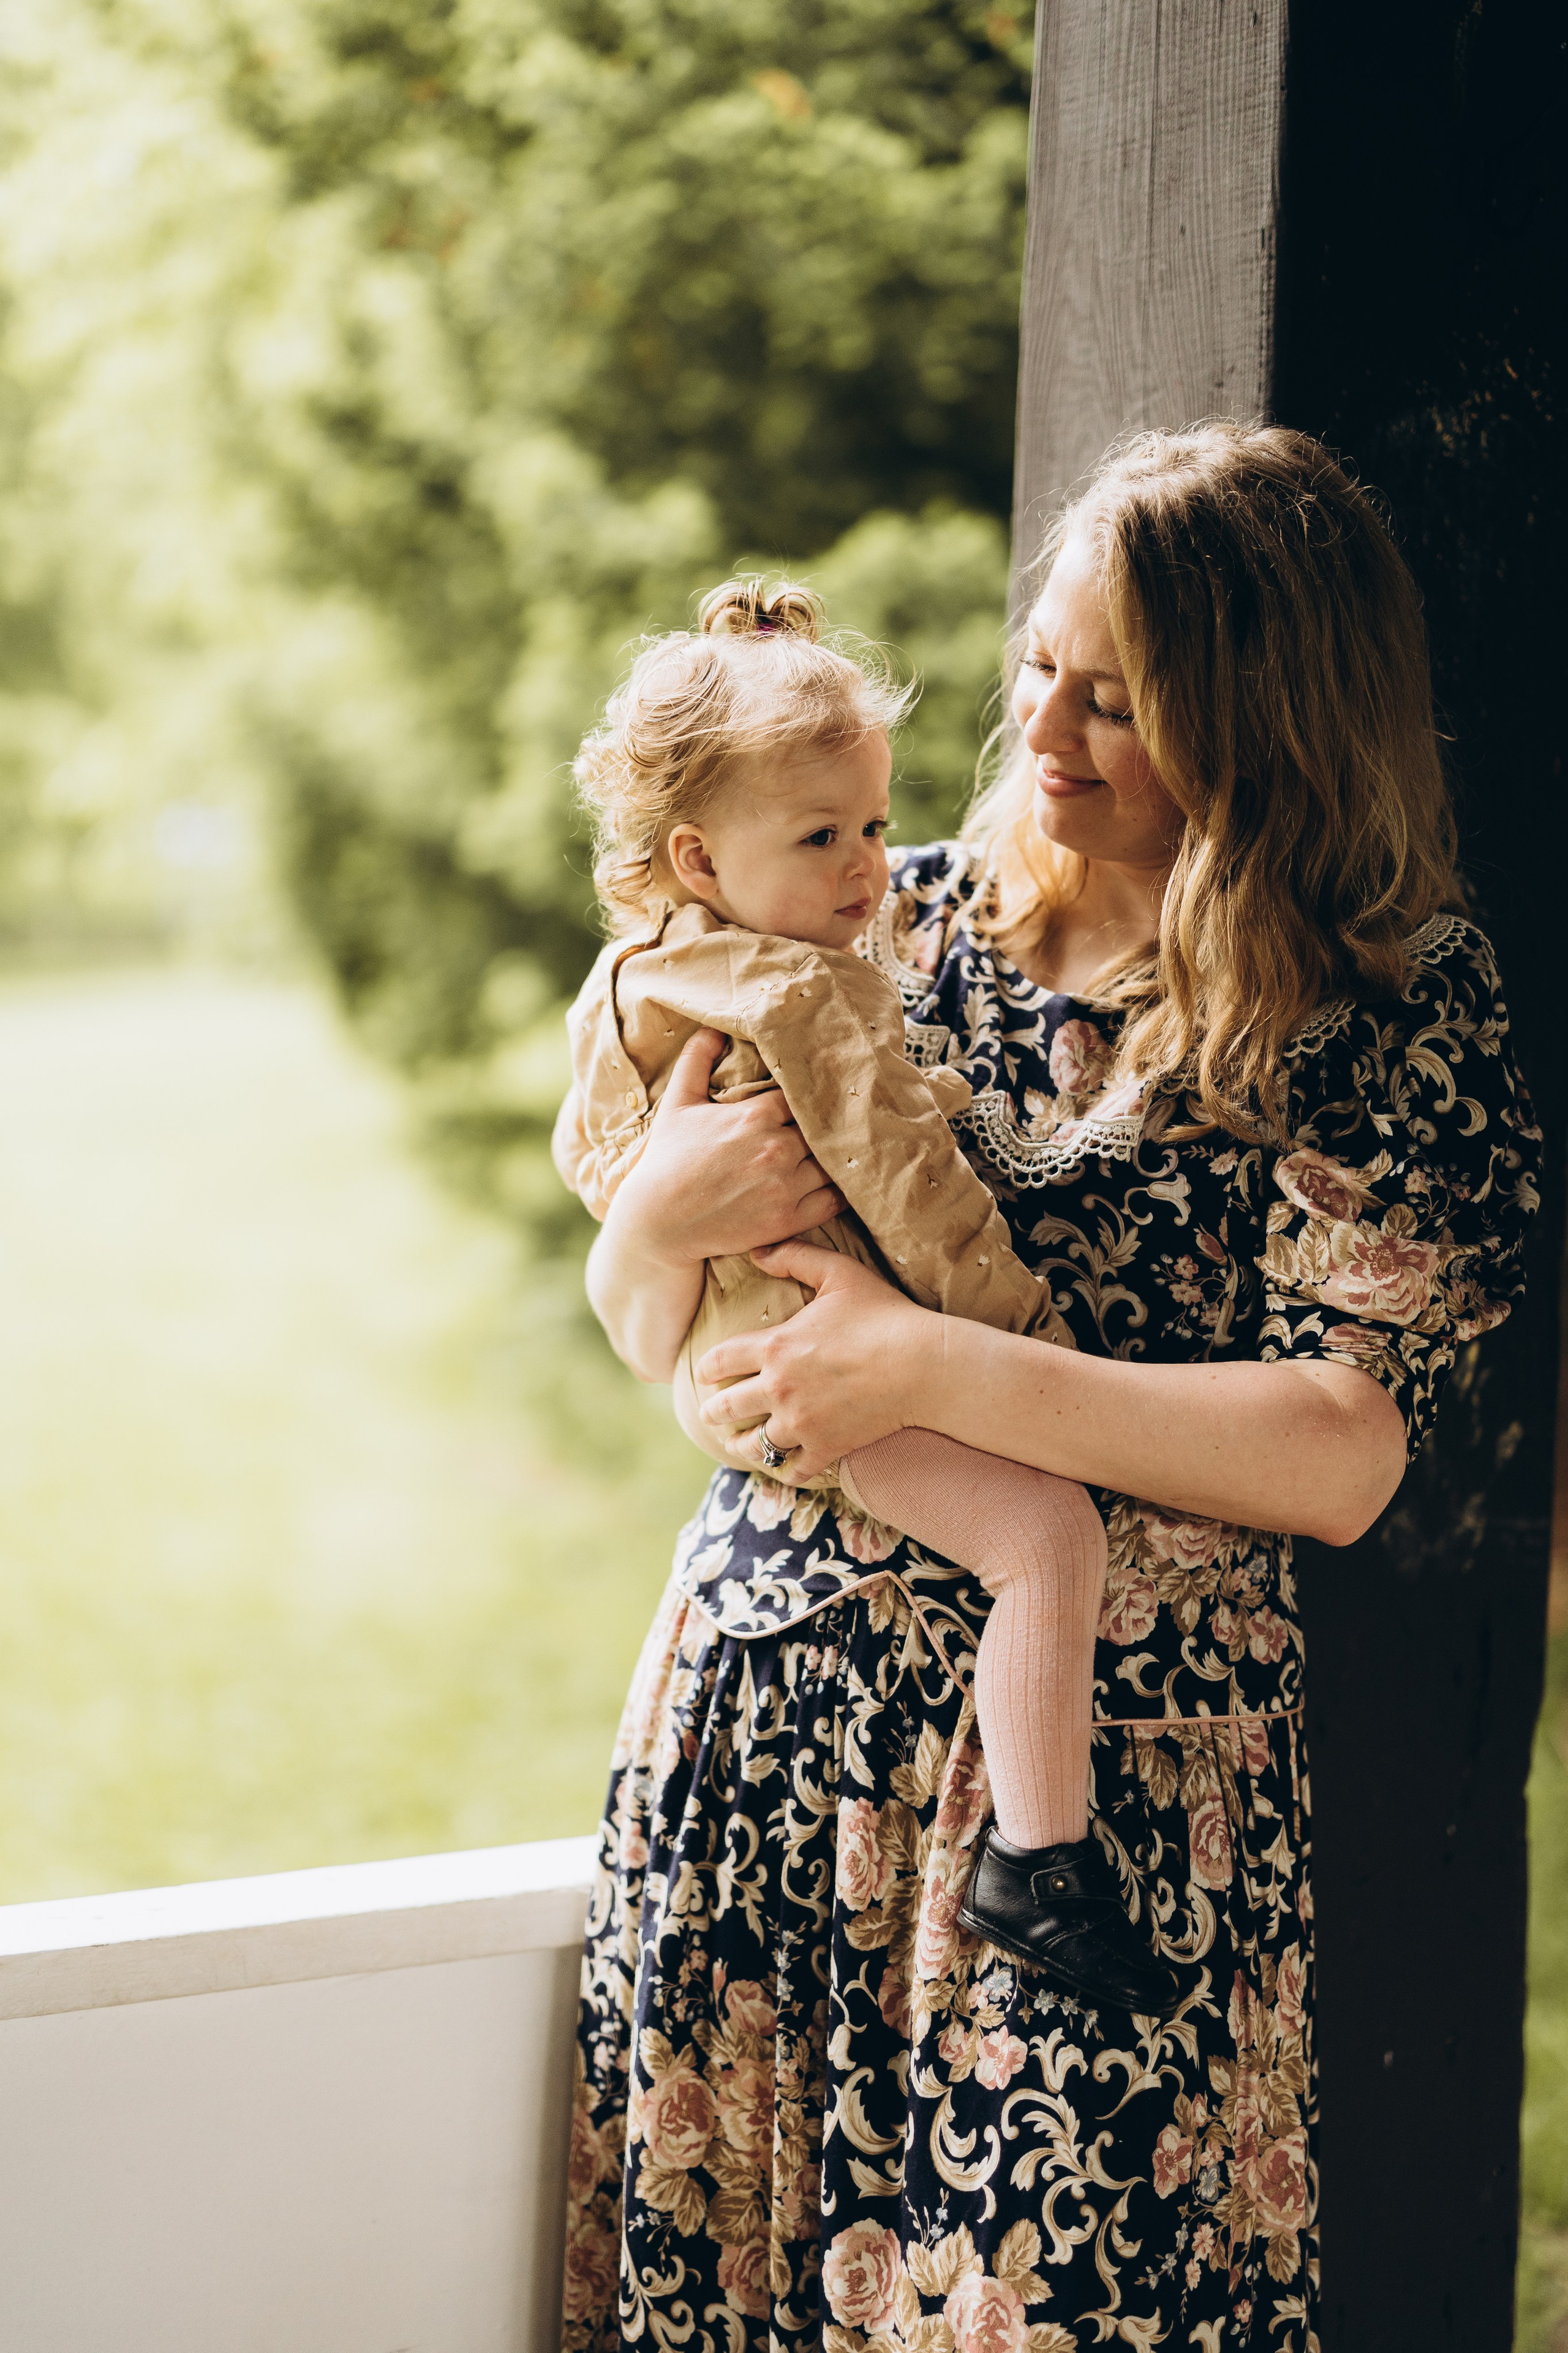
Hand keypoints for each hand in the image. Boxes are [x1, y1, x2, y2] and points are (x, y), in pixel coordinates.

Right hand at [611, 1028, 844, 1267]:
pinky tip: (840, 1182)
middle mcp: (776, 1149)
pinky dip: (841, 1191)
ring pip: (833, 1163)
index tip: (815, 1093)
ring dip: (836, 1156)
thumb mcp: (677, 1103)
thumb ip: (696, 1059)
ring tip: (840, 1149)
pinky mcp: (787, 1220)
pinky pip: (833, 1201)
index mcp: (755, 1116)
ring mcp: (784, 1187)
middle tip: (838, 1119)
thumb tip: (712, 1027)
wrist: (658, 1222)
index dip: (810, 1094)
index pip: (804, 1095)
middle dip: (827, 1124)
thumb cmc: (666, 1159)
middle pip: (824, 1128)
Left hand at [695, 1241, 938, 1478]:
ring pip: (754, 1444)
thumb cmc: (884, 1315)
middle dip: (713, 1411)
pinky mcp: (826, 1447)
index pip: (720, 1360)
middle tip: (709, 1414)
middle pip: (727, 1407)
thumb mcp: (839, 1274)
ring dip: (742, 1445)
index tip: (704, 1374)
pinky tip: (783, 1466)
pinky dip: (786, 1469)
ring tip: (739, 1444)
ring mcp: (801, 1422)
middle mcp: (778, 1388)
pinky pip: (793, 1469)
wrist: (923, 1365)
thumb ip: (795, 1256)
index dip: (707, 1368)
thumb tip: (757, 1251)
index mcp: (775, 1346)